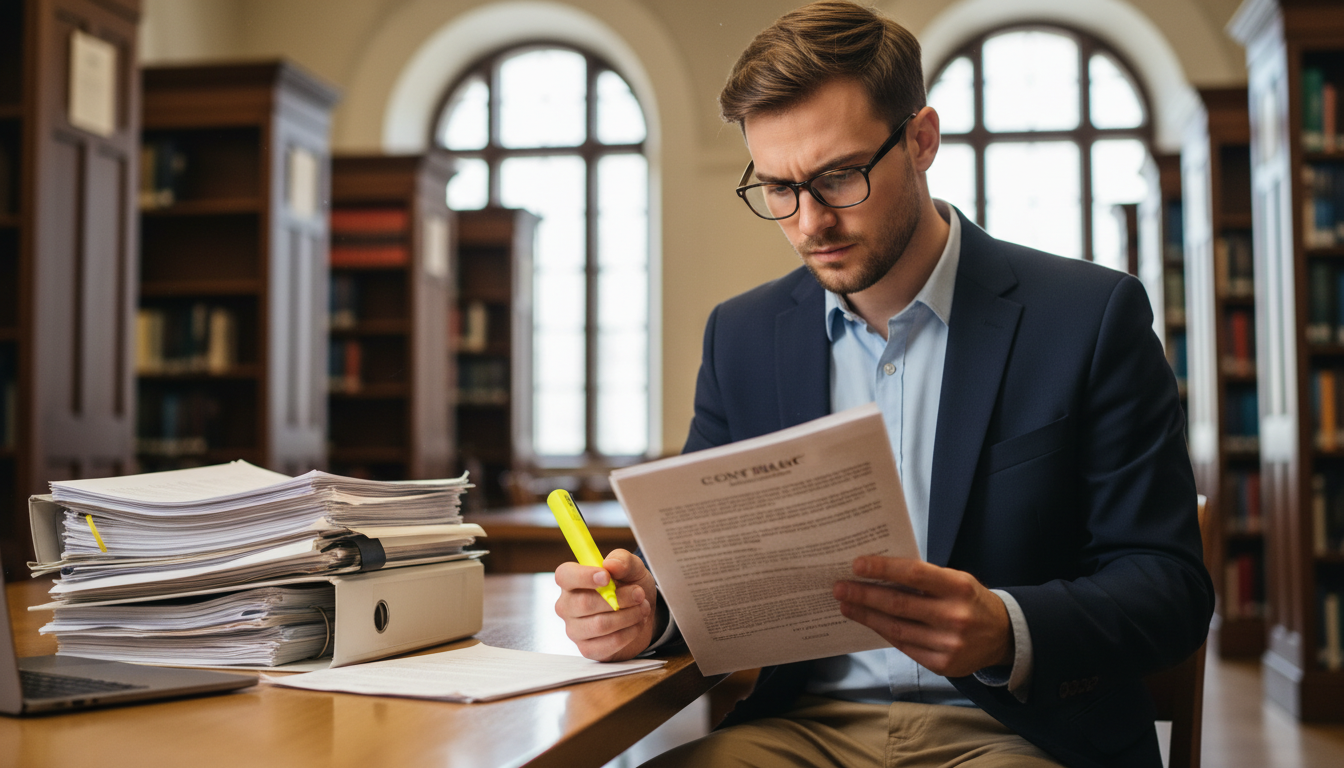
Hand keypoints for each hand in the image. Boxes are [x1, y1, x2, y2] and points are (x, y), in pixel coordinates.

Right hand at [554, 548, 658, 661]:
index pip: (565, 576)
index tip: (607, 577)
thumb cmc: (630, 586)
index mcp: (571, 580)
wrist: (642, 614)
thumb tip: (611, 565)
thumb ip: (623, 560)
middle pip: (585, 603)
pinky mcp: (587, 649)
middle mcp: (567, 605)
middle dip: (619, 598)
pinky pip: (608, 643)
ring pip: (600, 625)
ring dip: (628, 616)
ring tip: (642, 608)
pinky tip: (637, 624)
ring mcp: (575, 629)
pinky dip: (629, 633)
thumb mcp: (633, 568)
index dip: (584, 576)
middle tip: (639, 593)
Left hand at [834, 556, 1012, 677]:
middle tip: (840, 588)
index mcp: (959, 587)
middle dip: (864, 596)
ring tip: (846, 606)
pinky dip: (883, 633)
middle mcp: (955, 616)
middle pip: (899, 605)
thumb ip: (923, 578)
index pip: (914, 574)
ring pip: (896, 629)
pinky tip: (869, 623)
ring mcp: (949, 644)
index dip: (883, 569)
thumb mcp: (956, 580)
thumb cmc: (970, 600)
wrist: (1003, 636)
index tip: (857, 565)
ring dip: (867, 617)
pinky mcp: (943, 664)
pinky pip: (904, 646)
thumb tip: (878, 573)